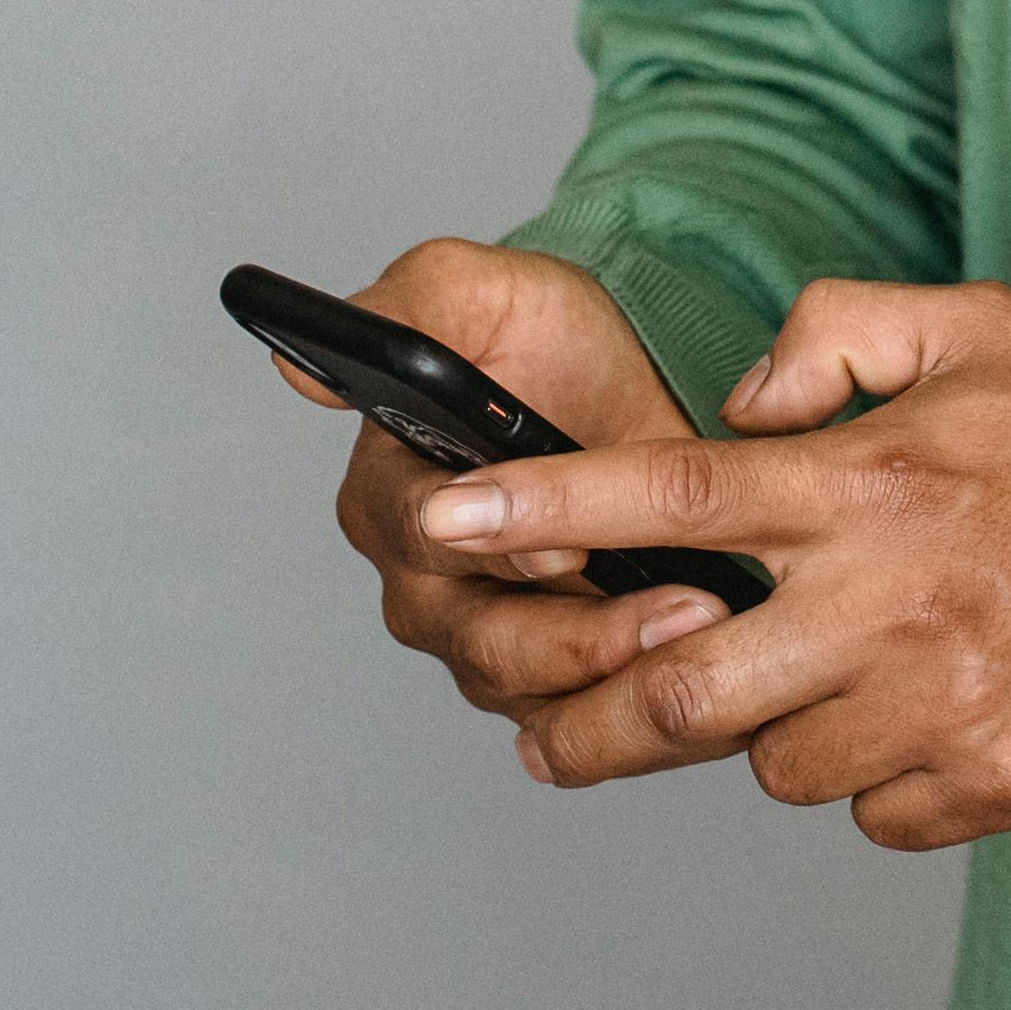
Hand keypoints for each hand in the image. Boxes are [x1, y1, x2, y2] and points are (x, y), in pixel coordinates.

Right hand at [310, 237, 719, 739]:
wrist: (629, 375)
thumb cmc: (545, 337)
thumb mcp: (476, 290)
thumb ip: (402, 309)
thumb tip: (296, 369)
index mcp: (391, 498)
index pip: (428, 540)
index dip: (500, 548)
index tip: (568, 549)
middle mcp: (427, 584)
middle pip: (485, 641)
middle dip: (583, 636)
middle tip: (686, 607)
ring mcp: (489, 638)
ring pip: (539, 692)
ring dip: (626, 674)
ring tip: (712, 631)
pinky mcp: (554, 677)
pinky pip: (587, 718)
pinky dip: (647, 700)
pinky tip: (714, 670)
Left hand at [410, 279, 1010, 849]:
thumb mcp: (984, 329)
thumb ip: (837, 337)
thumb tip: (739, 403)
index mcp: (871, 482)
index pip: (667, 491)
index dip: (538, 510)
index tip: (440, 520)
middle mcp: (887, 600)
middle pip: (673, 689)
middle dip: (584, 714)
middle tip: (550, 721)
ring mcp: (936, 707)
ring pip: (769, 763)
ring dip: (768, 730)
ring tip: (831, 676)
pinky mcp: (986, 788)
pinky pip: (868, 811)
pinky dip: (870, 776)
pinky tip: (926, 715)